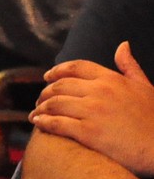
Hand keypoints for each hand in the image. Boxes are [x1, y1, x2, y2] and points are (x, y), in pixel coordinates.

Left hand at [32, 41, 153, 176]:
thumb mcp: (146, 87)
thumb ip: (130, 67)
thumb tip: (122, 45)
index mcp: (111, 79)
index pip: (76, 67)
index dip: (57, 71)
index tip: (47, 77)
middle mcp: (99, 91)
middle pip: (60, 86)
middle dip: (45, 92)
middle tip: (40, 100)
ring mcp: (93, 111)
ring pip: (55, 103)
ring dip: (41, 108)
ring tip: (36, 113)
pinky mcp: (89, 133)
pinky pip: (57, 123)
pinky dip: (43, 122)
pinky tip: (38, 123)